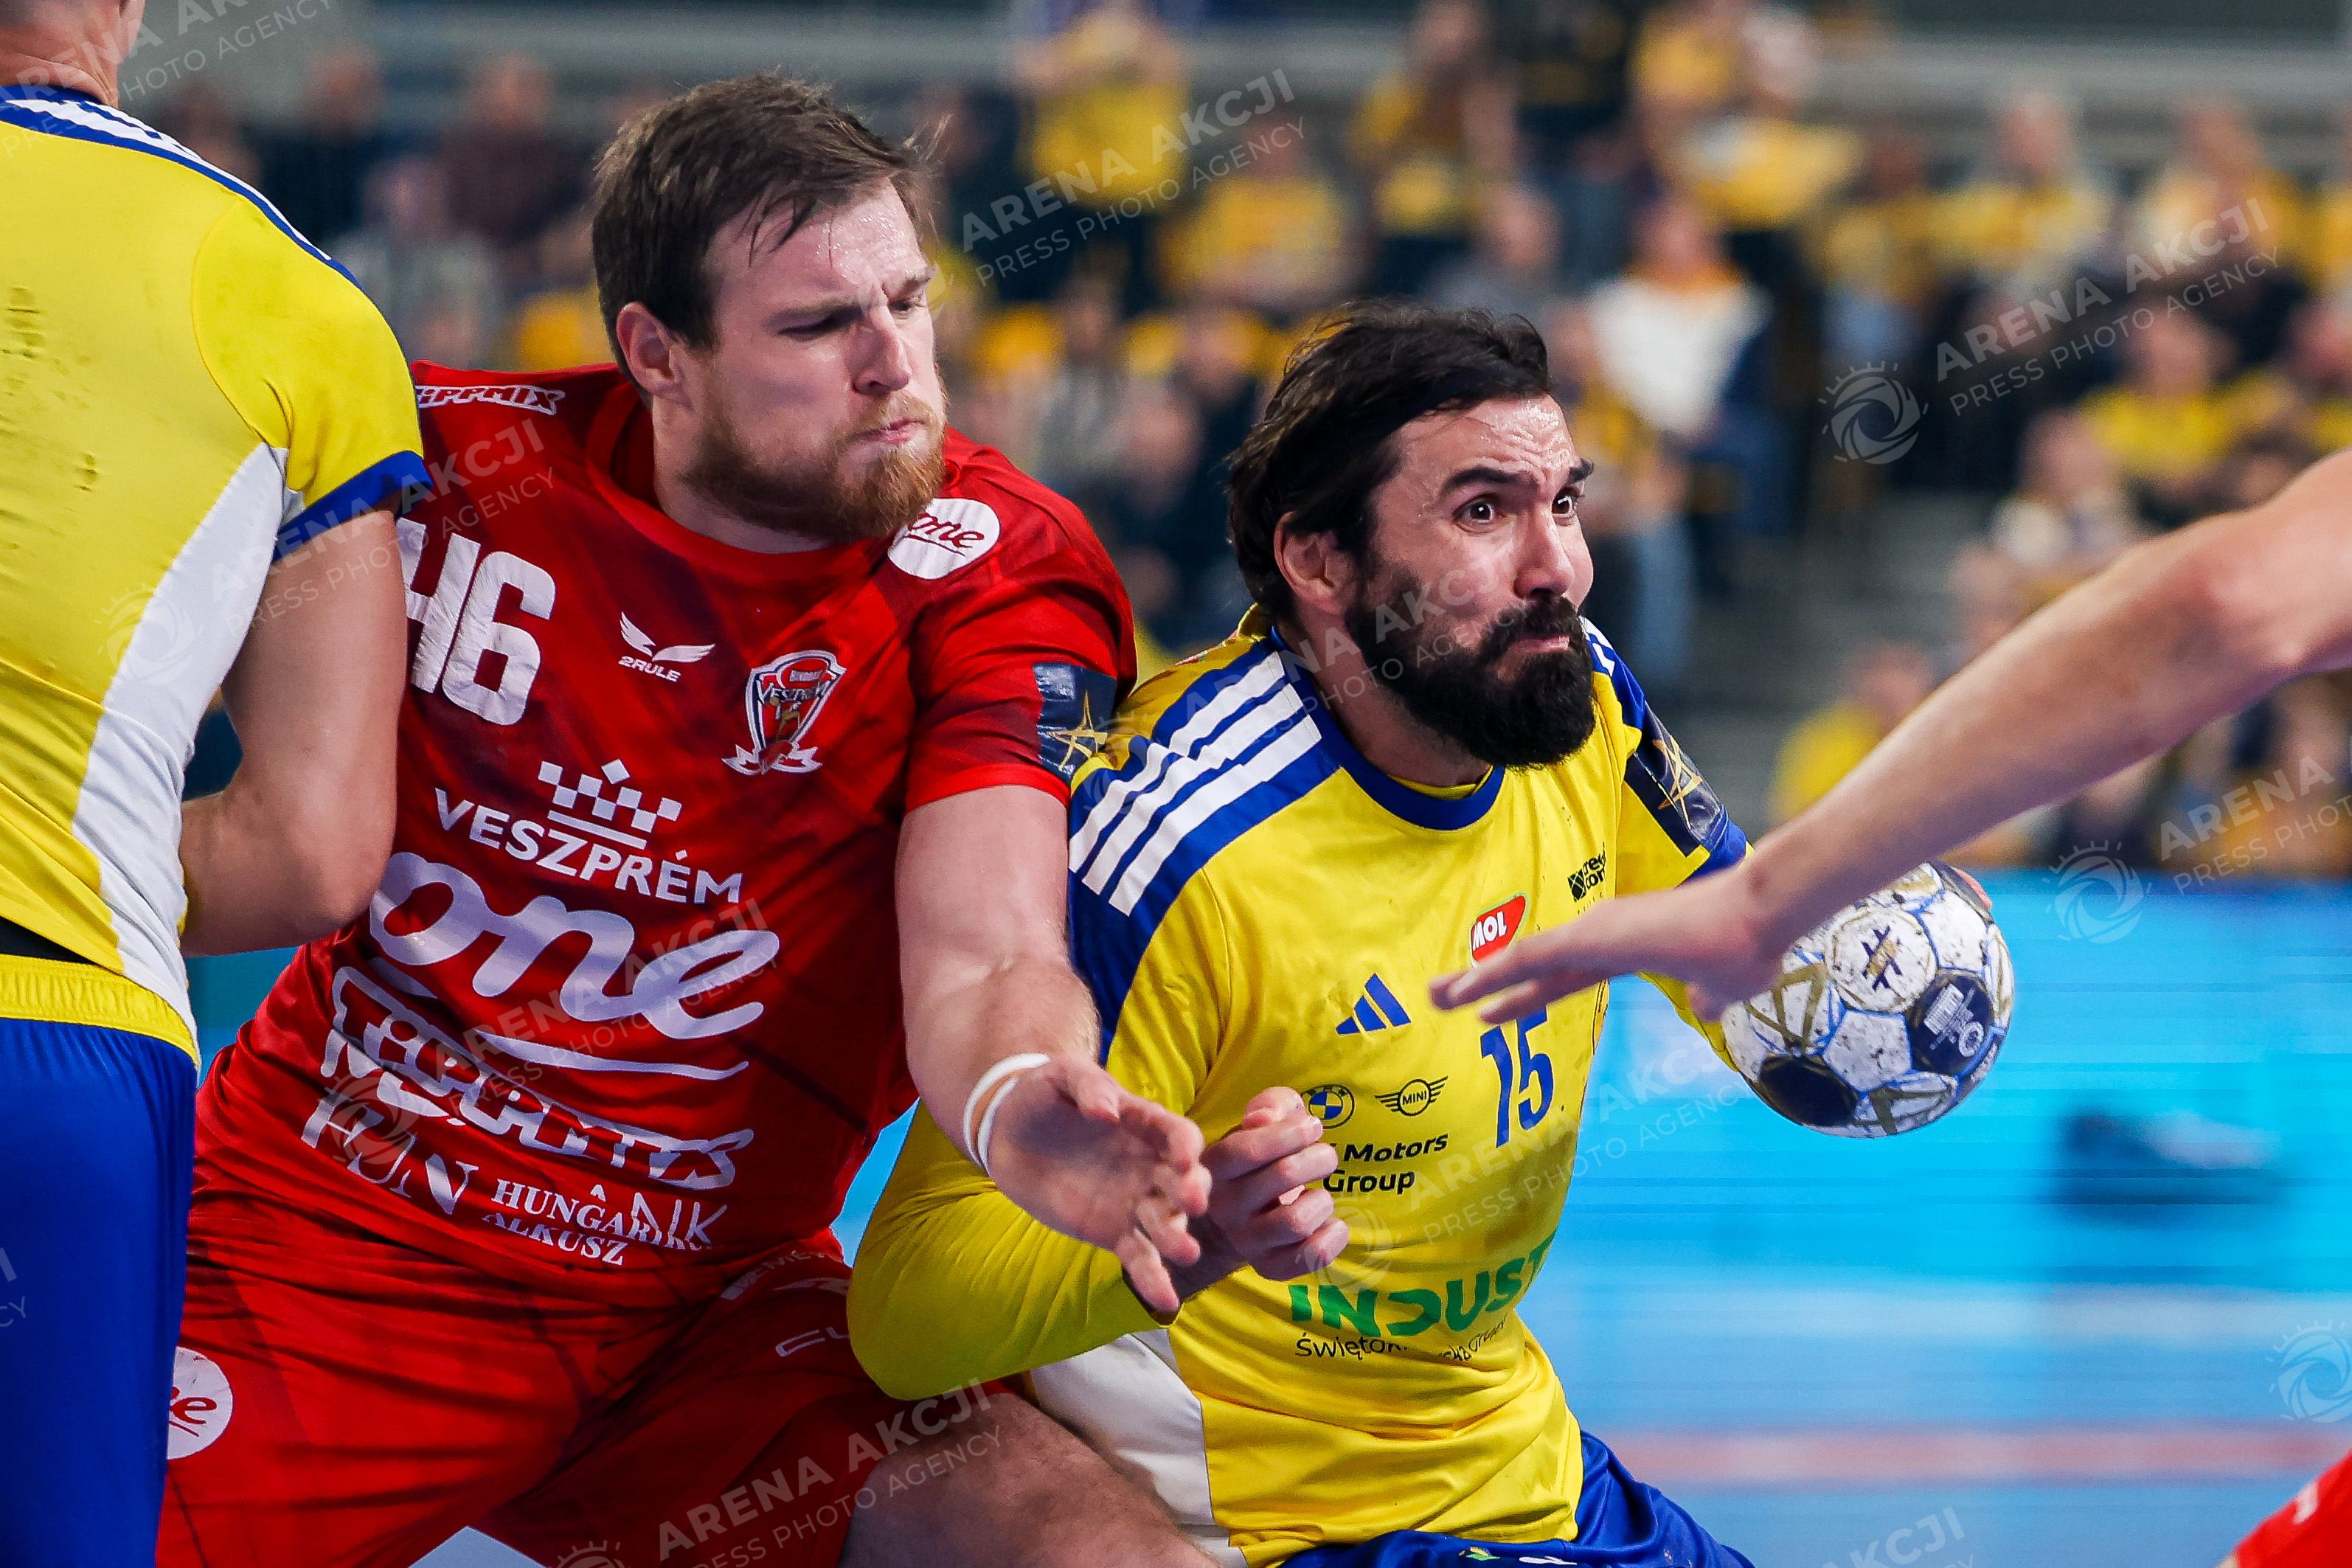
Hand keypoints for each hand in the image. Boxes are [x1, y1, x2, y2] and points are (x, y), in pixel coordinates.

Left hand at [984, 1057, 1209, 1314]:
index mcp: (1145, 1123)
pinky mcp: (1114, 1231)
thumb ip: (1089, 1088)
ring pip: (1166, 1223)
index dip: (1186, 1145)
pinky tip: (1166, 1301)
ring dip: (1178, 1238)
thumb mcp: (1061, 1077)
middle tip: (1192, 1205)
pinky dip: (1154, 1278)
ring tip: (1184, 1253)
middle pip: (1183, 1181)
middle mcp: (1150, 1165)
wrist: (1007, 1134)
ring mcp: (1135, 1201)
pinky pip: (1140, 1257)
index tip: (1185, 1159)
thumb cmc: (1042, 1096)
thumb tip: (1110, 1112)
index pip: (1178, 1133)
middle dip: (1192, 1193)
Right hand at [1155, 1087, 1350, 1303]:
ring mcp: (1245, 1240)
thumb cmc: (1262, 1156)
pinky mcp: (1269, 1267)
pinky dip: (1332, 1237)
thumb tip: (1263, 1119)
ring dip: (1322, 1200)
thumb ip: (1269, 1106)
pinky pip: (1309, 1257)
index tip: (1313, 1127)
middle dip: (1318, 1159)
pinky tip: (1332, 1223)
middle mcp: (1224, 1207)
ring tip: (1320, 1193)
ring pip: (1296, 1222)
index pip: (1246, 1149)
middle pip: (1283, 1177)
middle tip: (1325, 1155)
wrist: (1244, 1215)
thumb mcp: (1263, 1119)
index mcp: (1215, 1166)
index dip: (1288, 1134)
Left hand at [1429, 859, 1784, 1022]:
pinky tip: (1466, 991)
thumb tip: (1705, 1006)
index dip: (1525, 994)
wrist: (1762, 917)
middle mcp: (1600, 936)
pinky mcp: (1593, 936)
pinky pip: (1531, 959)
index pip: (1561, 975)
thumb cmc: (1748, 945)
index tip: (1490, 1010)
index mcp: (1624, 950)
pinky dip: (1496, 974)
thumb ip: (1706, 997)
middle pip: (1529, 967)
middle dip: (1485, 985)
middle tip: (1441, 998)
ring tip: (1435, 997)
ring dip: (1476, 979)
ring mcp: (1594, 933)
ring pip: (1520, 960)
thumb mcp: (1722, 987)